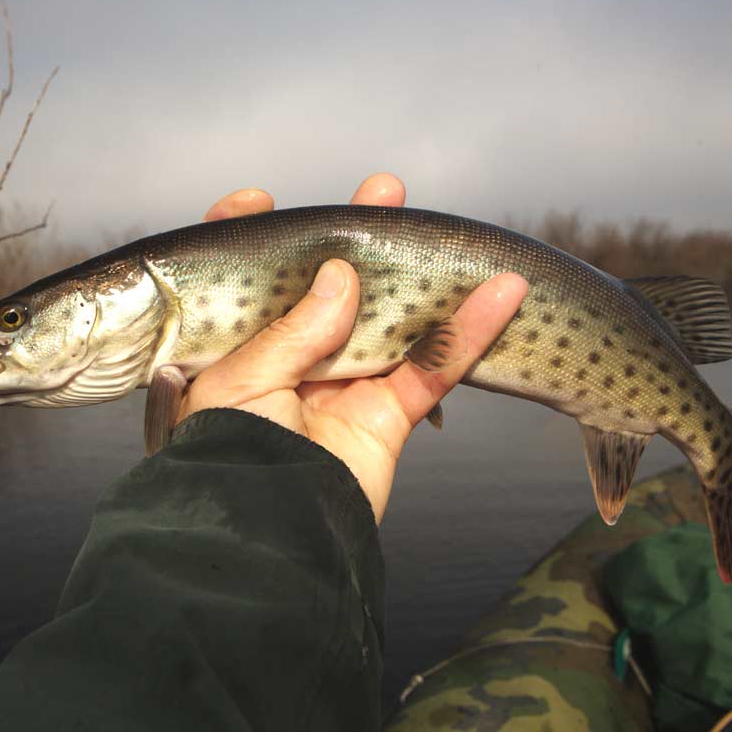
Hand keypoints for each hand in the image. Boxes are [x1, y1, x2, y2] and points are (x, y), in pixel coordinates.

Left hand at [179, 174, 527, 522]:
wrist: (270, 538)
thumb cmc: (231, 460)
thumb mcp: (242, 381)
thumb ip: (294, 327)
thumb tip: (342, 276)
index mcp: (235, 350)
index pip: (242, 283)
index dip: (252, 237)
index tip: (262, 201)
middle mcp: (287, 362)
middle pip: (326, 287)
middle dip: (356, 238)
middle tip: (384, 192)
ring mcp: (339, 387)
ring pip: (388, 321)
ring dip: (422, 278)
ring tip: (446, 233)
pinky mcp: (385, 417)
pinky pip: (433, 369)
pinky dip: (470, 335)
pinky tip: (501, 296)